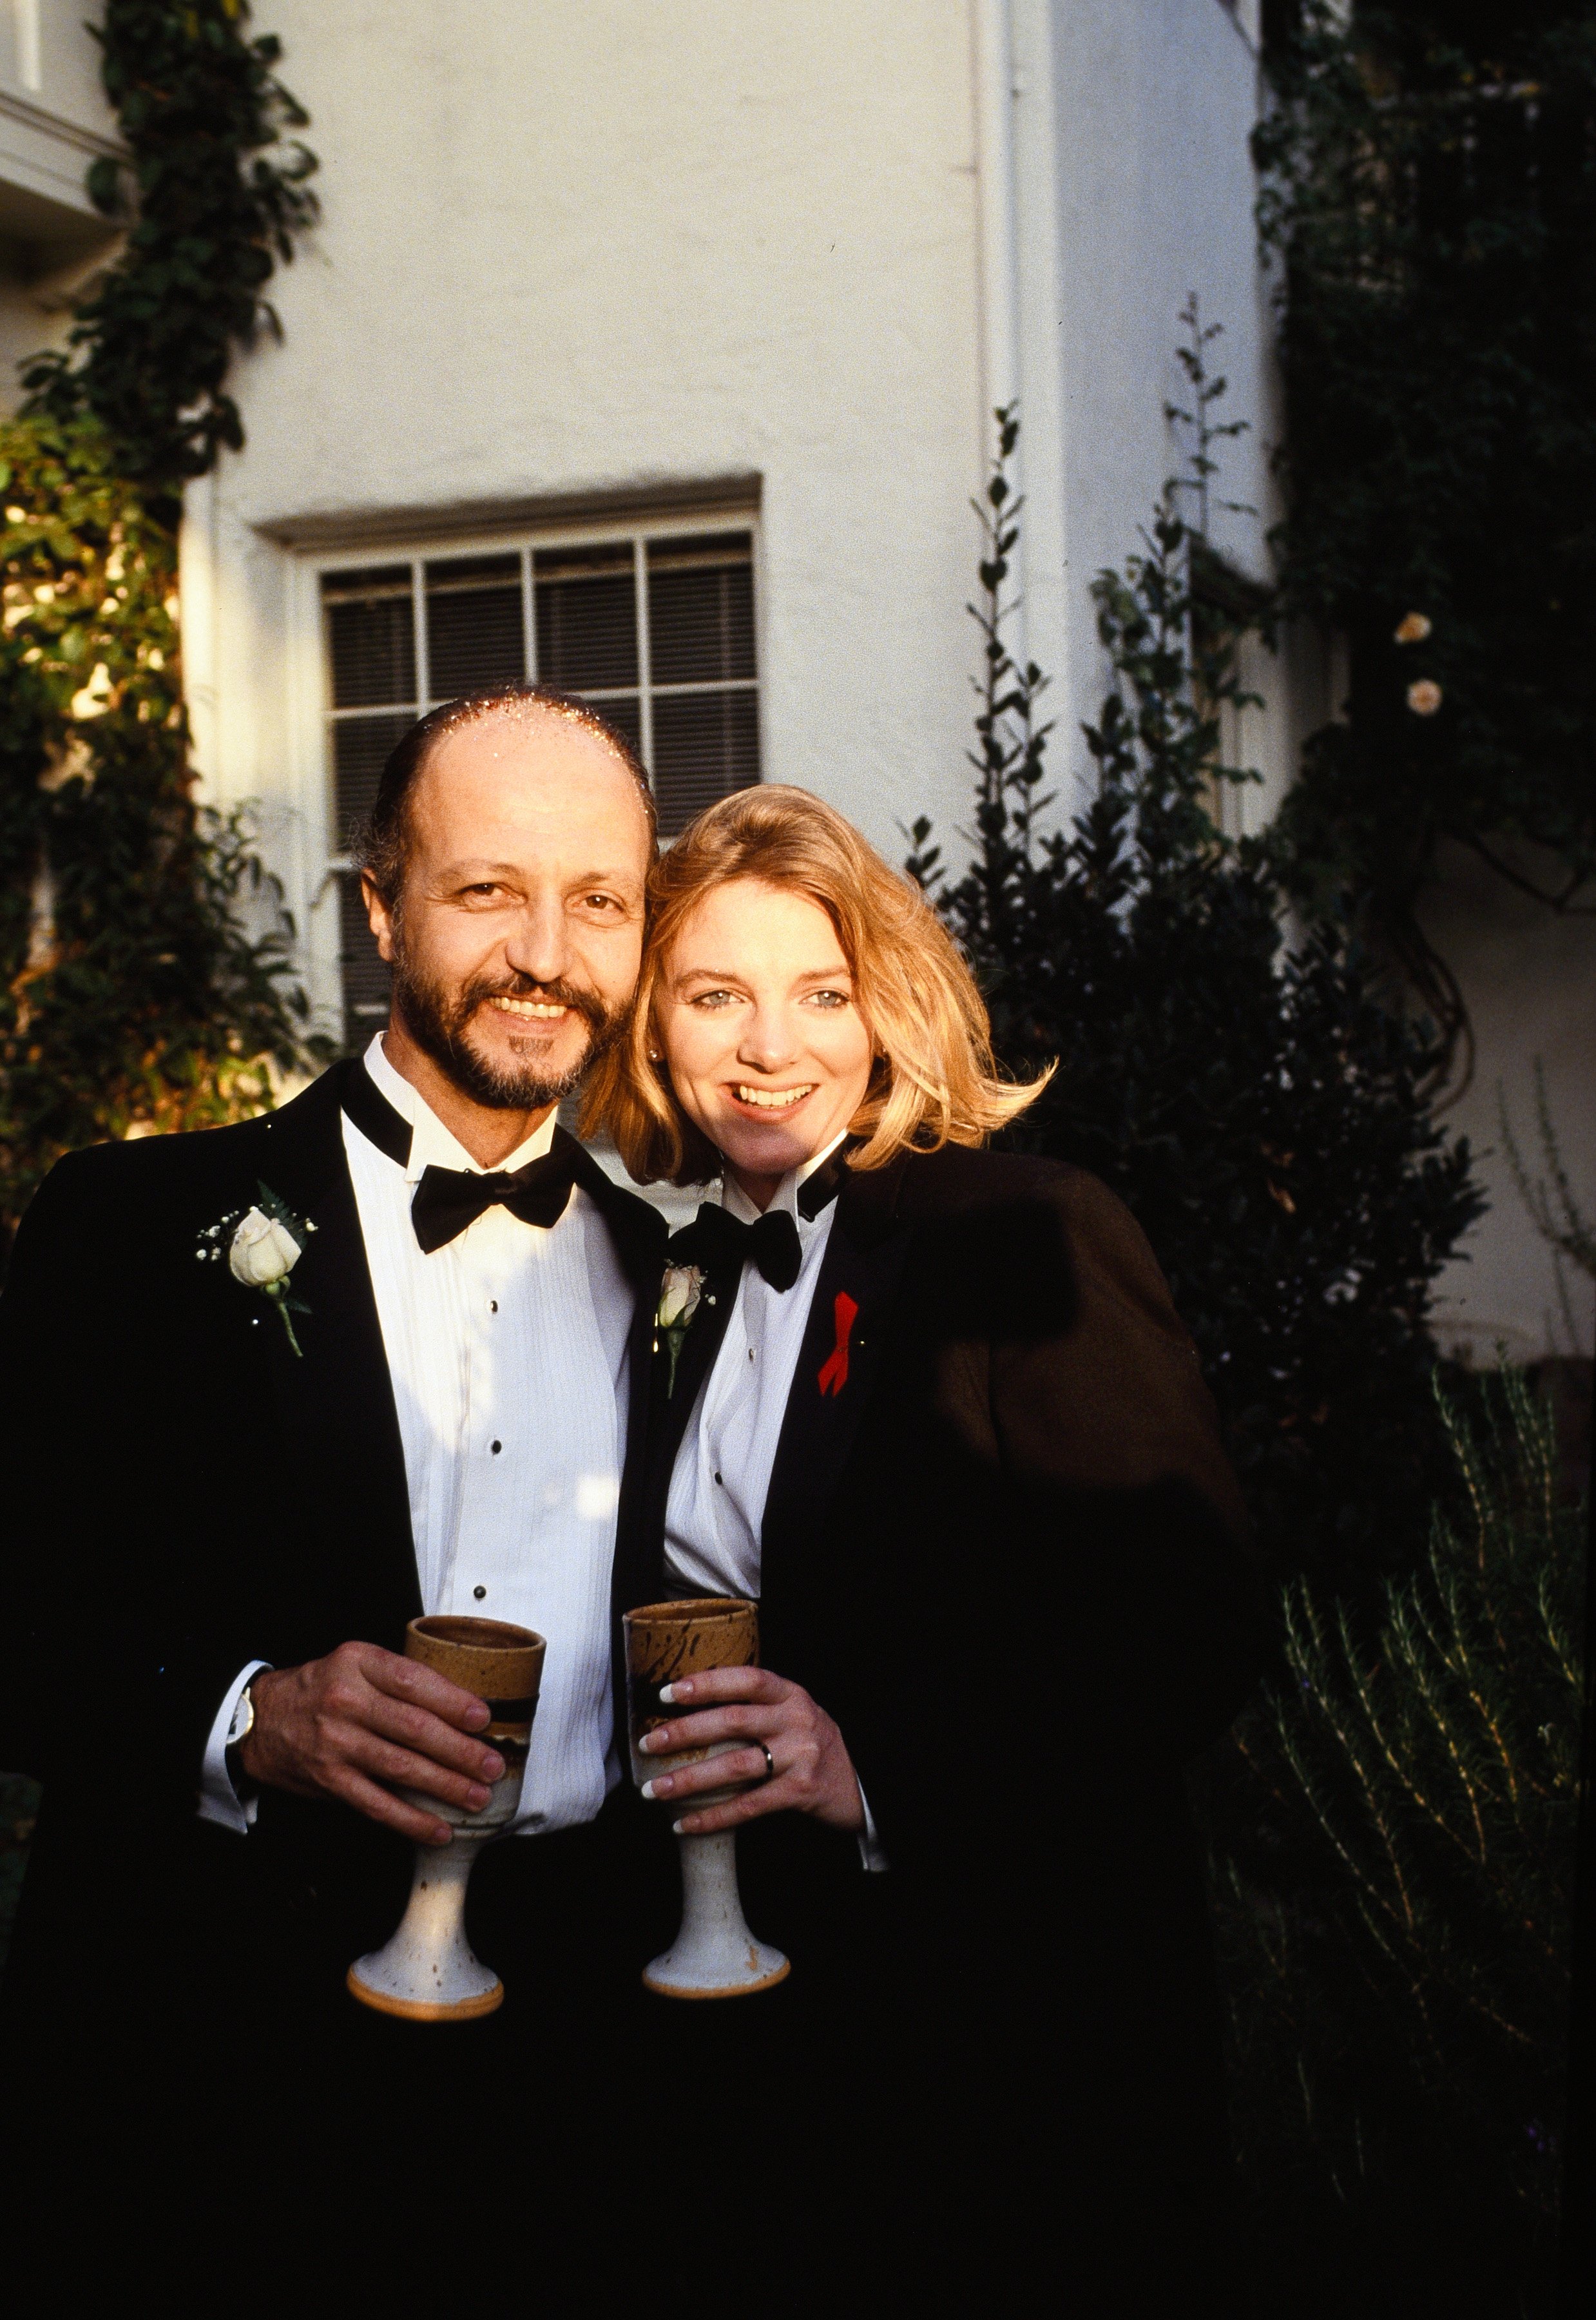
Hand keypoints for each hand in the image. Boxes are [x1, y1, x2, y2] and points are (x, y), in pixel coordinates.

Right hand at [239, 1643, 503, 1845]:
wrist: (261, 1720)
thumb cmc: (321, 1688)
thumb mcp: (355, 1663)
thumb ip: (399, 1678)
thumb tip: (463, 1705)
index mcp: (358, 1662)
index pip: (413, 1681)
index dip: (453, 1701)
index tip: (483, 1718)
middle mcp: (346, 1701)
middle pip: (414, 1728)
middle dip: (461, 1751)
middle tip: (492, 1765)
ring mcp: (336, 1743)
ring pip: (401, 1768)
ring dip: (446, 1786)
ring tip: (477, 1796)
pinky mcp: (329, 1780)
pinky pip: (377, 1804)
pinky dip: (411, 1820)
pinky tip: (439, 1829)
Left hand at [636, 1665, 864, 1836]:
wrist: (860, 1782)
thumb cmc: (812, 1743)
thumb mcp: (792, 1713)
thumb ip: (756, 1705)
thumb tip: (690, 1708)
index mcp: (791, 1694)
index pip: (746, 1678)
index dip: (706, 1683)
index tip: (667, 1692)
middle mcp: (797, 1720)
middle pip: (733, 1721)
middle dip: (685, 1732)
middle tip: (648, 1743)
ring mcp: (801, 1756)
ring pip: (735, 1765)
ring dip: (689, 1779)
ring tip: (654, 1789)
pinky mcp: (801, 1792)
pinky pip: (749, 1806)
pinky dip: (713, 1817)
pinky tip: (685, 1823)